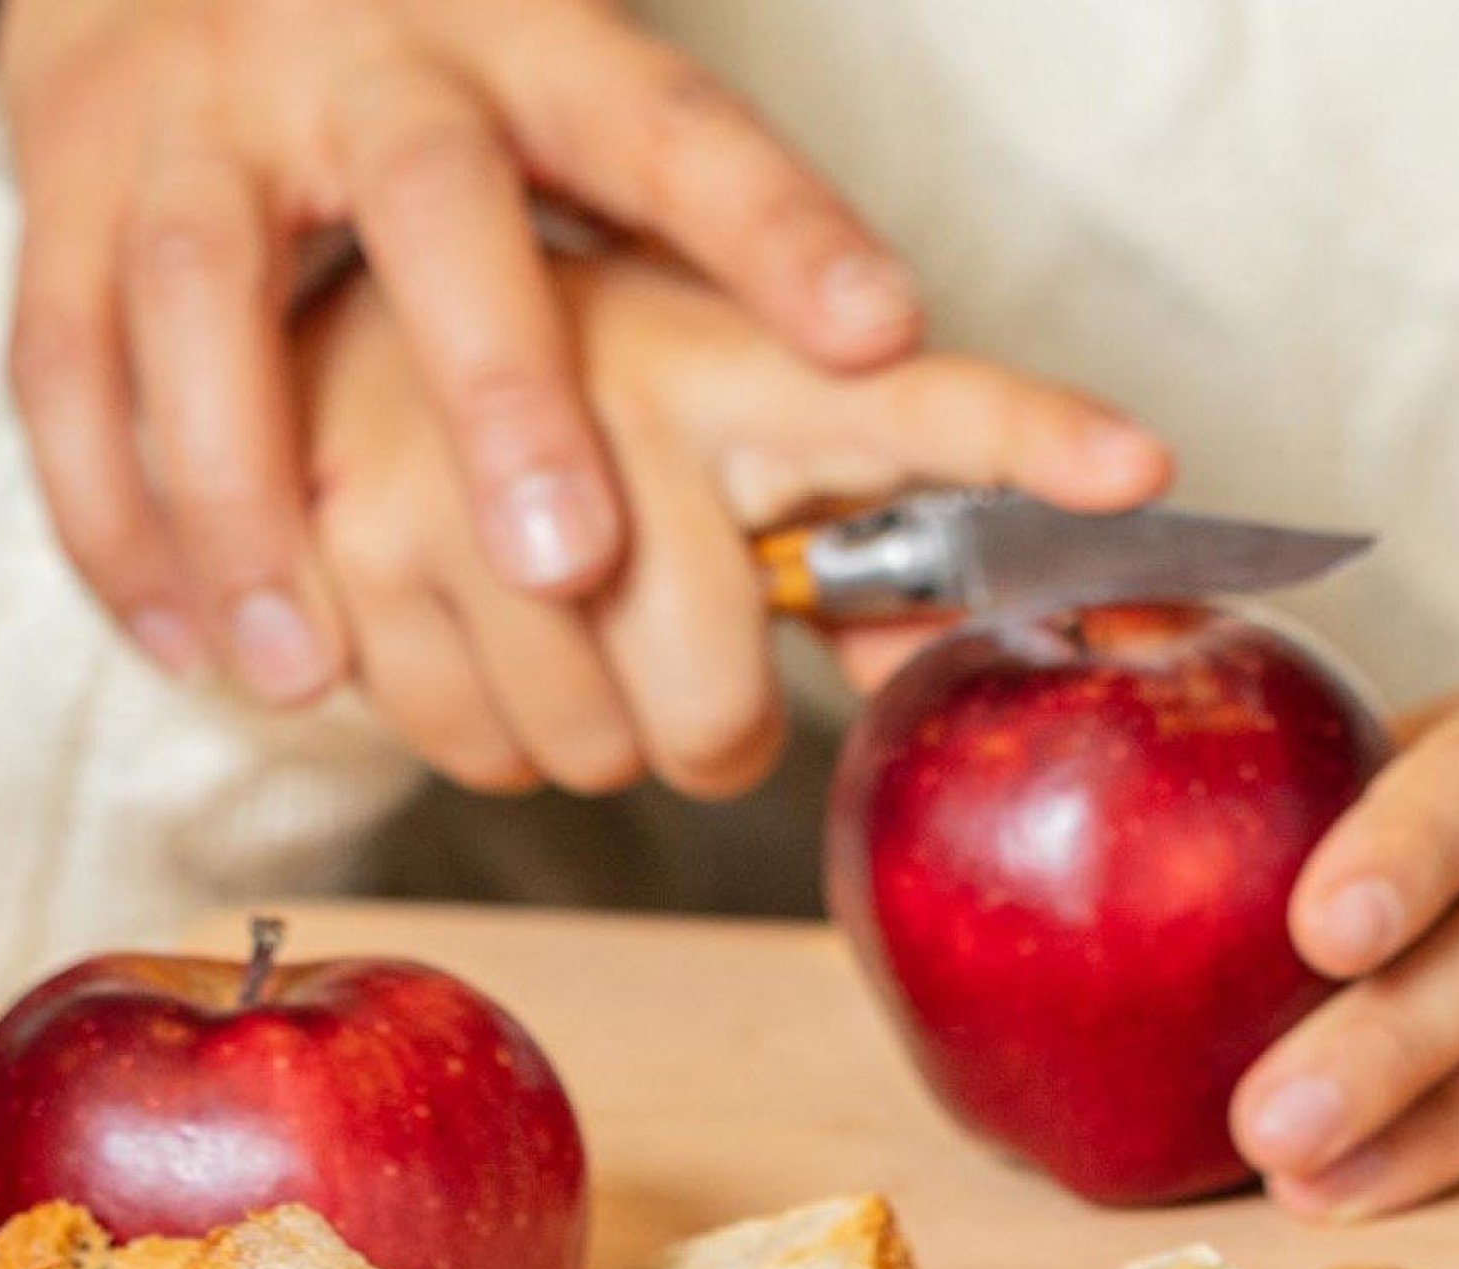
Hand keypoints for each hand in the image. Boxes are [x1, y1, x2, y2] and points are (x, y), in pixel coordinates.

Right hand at [0, 0, 980, 699]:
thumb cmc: (418, 57)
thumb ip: (694, 261)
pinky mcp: (57, 190)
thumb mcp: (557, 99)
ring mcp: (188, 121)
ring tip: (307, 674)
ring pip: (196, 304)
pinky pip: (64, 371)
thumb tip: (893, 411)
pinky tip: (189, 648)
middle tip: (571, 563)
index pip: (665, 125)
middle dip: (498, 388)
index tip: (885, 338)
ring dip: (245, 504)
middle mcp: (358, 62)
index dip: (771, 230)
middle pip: (431, 209)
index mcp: (522, 31)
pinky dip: (117, 523)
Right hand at [298, 254, 1167, 794]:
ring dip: (595, 729)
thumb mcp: (714, 424)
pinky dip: (488, 734)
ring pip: (592, 750)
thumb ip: (837, 544)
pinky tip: (473, 632)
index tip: (1139, 469)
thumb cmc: (564, 386)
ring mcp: (463, 477)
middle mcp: (607, 396)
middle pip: (712, 698)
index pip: (913, 401)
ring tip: (556, 616)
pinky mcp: (348, 555)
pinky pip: (473, 757)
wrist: (320, 322)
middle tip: (669, 646)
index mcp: (735, 354)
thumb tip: (929, 663)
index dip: (1028, 439)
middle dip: (708, 719)